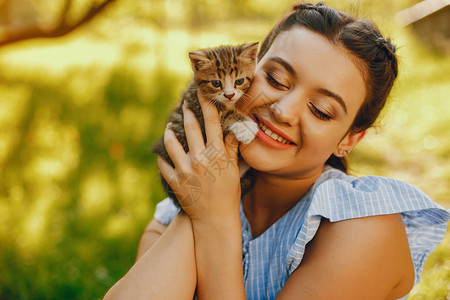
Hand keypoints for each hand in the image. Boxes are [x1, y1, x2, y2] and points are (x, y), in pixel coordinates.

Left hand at [157, 92, 240, 224]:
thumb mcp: (233, 170)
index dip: (207, 105)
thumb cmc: (228, 194)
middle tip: (184, 105)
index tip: (202, 93)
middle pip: (191, 128)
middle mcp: (200, 159)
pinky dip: (162, 157)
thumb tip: (233, 129)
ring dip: (169, 132)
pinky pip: (163, 164)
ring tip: (169, 127)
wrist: (215, 219)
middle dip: (188, 113)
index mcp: (217, 154)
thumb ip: (231, 148)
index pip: (212, 123)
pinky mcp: (174, 181)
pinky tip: (162, 153)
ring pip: (171, 143)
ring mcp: (184, 170)